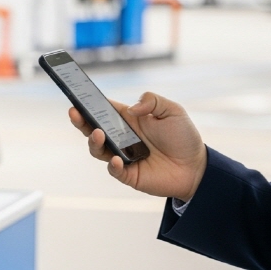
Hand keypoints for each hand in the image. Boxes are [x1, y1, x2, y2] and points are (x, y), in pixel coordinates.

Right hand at [69, 92, 206, 201]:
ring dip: (94, 141)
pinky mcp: (129, 174)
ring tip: (97, 134)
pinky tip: (117, 159)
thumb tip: (132, 108)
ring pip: (98, 150)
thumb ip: (153, 101)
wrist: (196, 167)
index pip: (103, 109)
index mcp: (128, 119)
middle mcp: (121, 137)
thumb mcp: (172, 110)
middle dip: (80, 121)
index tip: (76, 96)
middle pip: (92, 128)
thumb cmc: (183, 136)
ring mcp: (123, 156)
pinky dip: (112, 165)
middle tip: (74, 112)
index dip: (88, 103)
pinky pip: (114, 170)